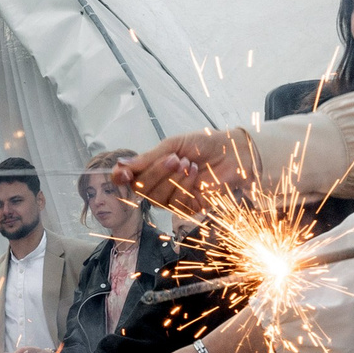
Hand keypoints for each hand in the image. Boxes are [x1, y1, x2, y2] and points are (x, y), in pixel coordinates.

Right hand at [113, 129, 257, 210]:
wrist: (232, 152)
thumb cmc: (203, 145)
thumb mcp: (173, 145)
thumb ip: (148, 158)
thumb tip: (121, 165)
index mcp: (151, 168)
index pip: (128, 179)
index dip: (122, 178)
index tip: (124, 174)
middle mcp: (158, 185)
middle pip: (141, 190)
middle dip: (156, 173)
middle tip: (176, 158)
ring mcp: (173, 198)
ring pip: (157, 199)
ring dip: (172, 179)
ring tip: (188, 163)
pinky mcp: (189, 207)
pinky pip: (177, 203)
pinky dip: (185, 186)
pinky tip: (196, 174)